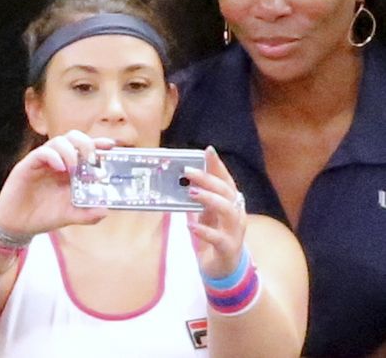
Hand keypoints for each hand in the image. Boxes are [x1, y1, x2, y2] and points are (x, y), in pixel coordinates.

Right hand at [0, 130, 114, 235]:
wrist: (18, 225)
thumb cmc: (44, 215)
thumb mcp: (69, 216)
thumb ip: (87, 214)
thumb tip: (106, 210)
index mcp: (70, 168)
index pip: (86, 148)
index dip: (99, 143)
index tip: (111, 146)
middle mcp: (58, 160)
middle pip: (74, 137)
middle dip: (86, 143)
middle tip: (92, 159)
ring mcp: (44, 161)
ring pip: (59, 141)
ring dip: (70, 151)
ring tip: (74, 169)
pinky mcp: (28, 165)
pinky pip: (42, 152)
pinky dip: (54, 156)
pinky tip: (60, 168)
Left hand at [185, 146, 246, 278]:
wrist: (224, 272)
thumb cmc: (214, 238)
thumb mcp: (205, 216)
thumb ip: (199, 201)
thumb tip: (184, 182)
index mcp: (231, 204)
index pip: (226, 180)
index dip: (218, 165)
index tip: (208, 150)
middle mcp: (237, 215)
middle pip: (227, 192)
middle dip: (208, 179)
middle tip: (188, 171)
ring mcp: (235, 233)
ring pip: (229, 211)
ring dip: (210, 199)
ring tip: (191, 193)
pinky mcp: (229, 250)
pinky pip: (219, 239)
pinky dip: (205, 231)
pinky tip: (191, 226)